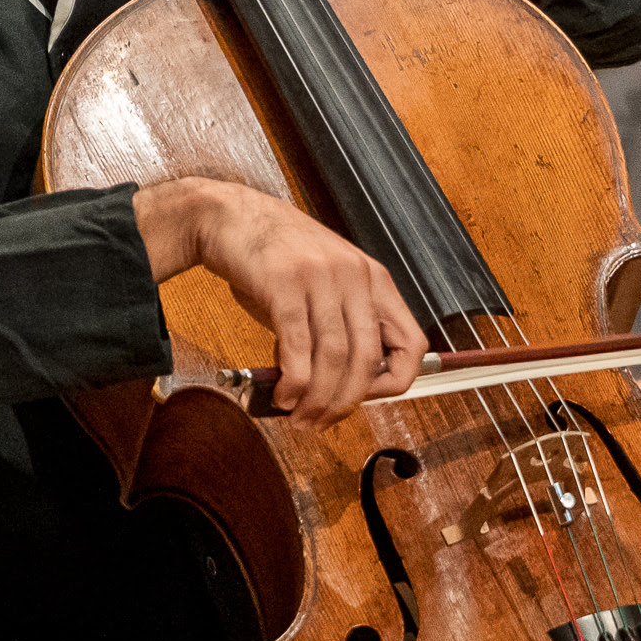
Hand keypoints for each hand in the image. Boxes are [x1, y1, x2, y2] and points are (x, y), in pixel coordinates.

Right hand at [144, 177, 422, 425]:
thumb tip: (343, 385)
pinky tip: (283, 395)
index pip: (411, 342)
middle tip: (324, 422)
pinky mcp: (286, 284)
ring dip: (317, 398)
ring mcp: (321, 278)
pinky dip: (294, 381)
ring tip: (299, 416)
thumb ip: (339, 326)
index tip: (367, 399)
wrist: (229, 218)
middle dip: (346, 402)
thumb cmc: (274, 256)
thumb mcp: (324, 284)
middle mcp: (355, 276)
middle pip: (367, 358)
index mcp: (373, 279)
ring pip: (334, 357)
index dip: (396, 381)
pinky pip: (298, 347)